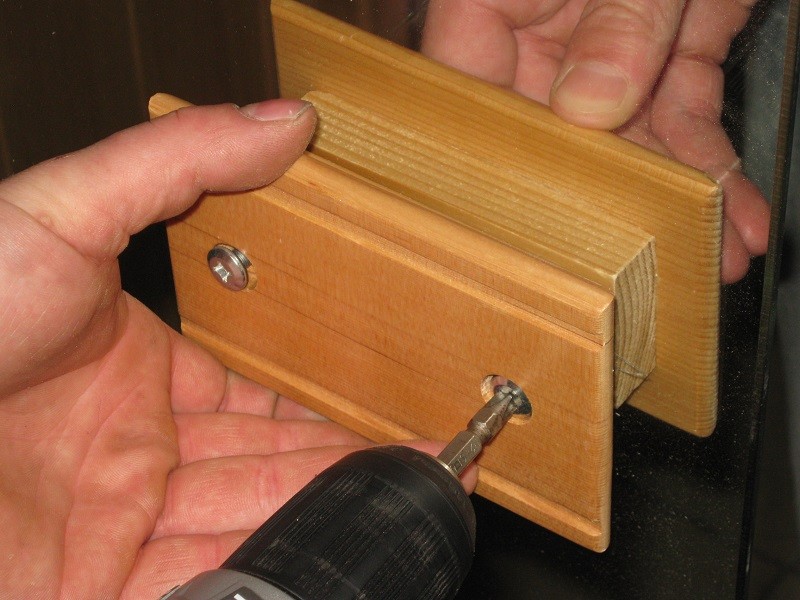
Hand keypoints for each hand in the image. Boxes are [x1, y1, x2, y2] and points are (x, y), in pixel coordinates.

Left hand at [0, 99, 472, 598]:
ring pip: (250, 524)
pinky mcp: (100, 590)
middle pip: (267, 465)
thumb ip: (177, 166)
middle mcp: (133, 456)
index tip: (390, 402)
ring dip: (330, 515)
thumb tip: (287, 121)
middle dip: (350, 464)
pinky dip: (278, 570)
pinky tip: (341, 555)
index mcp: (135, 374)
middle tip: (430, 458)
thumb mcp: (60, 217)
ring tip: (412, 502)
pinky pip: (209, 581)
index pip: (257, 395)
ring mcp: (118, 529)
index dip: (326, 400)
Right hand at [422, 0, 769, 282]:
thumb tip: (590, 108)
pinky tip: (733, 215)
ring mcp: (601, 53)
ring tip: (708, 261)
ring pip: (628, 144)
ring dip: (674, 203)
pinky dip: (711, 167)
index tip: (525, 226)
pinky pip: (681, 123)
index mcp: (487, 5)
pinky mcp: (662, 59)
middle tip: (630, 267)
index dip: (491, 164)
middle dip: (603, 207)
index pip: (466, 95)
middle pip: (552, 139)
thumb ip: (617, 18)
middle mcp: (536, 37)